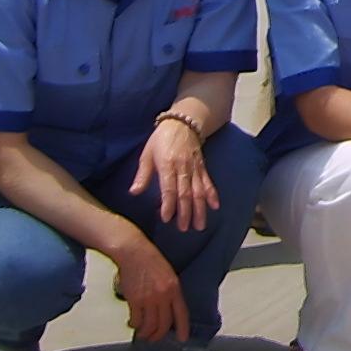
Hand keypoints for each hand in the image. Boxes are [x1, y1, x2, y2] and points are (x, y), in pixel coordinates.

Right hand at [106, 236, 187, 342]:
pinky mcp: (135, 300)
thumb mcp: (168, 274)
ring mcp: (149, 299)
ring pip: (150, 325)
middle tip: (154, 338)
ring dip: (146, 333)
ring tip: (143, 333)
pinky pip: (136, 320)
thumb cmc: (150, 261)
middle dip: (159, 335)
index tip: (182, 338)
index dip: (183, 328)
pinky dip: (134, 324)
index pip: (181, 313)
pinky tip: (132, 323)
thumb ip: (169, 291)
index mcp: (175, 288)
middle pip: (164, 323)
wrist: (134, 252)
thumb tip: (165, 308)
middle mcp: (164, 296)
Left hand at [130, 117, 216, 232]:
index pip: (169, 188)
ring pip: (199, 191)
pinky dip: (212, 194)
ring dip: (200, 209)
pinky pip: (208, 182)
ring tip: (200, 225)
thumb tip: (134, 192)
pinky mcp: (202, 167)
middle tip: (184, 228)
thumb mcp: (147, 154)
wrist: (183, 122)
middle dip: (186, 212)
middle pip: (186, 193)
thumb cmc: (161, 139)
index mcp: (167, 165)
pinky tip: (215, 206)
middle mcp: (183, 168)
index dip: (169, 204)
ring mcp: (195, 168)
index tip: (167, 218)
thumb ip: (143, 174)